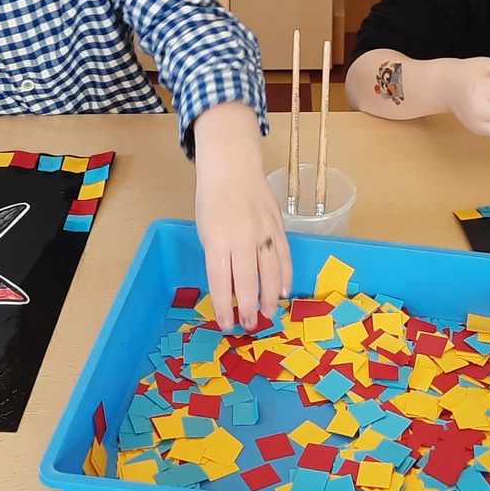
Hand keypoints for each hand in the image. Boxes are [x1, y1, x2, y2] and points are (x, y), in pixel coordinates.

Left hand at [192, 104, 290, 331]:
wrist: (233, 165)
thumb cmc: (212, 199)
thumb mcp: (205, 229)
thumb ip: (217, 256)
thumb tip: (228, 285)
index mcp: (216, 240)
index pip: (220, 281)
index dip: (223, 306)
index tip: (226, 323)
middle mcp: (241, 238)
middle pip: (246, 281)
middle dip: (247, 307)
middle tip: (250, 325)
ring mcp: (262, 231)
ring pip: (269, 272)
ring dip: (269, 296)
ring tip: (269, 314)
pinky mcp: (277, 225)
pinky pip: (283, 255)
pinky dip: (285, 275)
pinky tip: (284, 291)